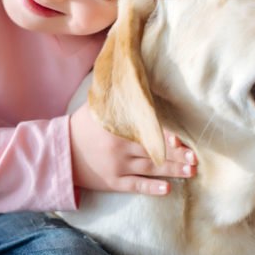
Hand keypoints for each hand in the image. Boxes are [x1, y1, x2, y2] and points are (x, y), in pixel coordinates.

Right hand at [69, 102, 196, 195]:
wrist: (59, 152)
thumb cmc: (81, 125)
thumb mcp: (95, 104)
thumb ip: (114, 90)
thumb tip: (126, 65)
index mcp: (117, 126)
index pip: (146, 130)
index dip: (165, 135)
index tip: (181, 139)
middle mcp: (119, 147)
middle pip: (153, 150)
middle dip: (176, 155)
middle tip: (195, 158)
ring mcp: (116, 166)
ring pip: (150, 168)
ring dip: (172, 170)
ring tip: (191, 171)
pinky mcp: (113, 182)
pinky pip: (135, 186)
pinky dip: (151, 188)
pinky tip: (167, 189)